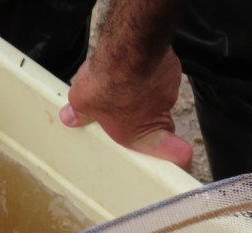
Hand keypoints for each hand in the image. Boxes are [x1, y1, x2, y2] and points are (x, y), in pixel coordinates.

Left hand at [60, 46, 192, 171]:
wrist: (127, 50)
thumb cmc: (107, 82)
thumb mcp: (82, 99)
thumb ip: (78, 111)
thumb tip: (69, 117)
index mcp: (135, 135)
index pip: (176, 155)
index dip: (181, 160)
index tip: (183, 163)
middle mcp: (156, 119)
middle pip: (162, 126)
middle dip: (151, 121)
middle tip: (130, 110)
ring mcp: (167, 97)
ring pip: (158, 99)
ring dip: (146, 92)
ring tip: (125, 79)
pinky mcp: (172, 75)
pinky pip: (162, 77)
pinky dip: (151, 72)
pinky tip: (136, 64)